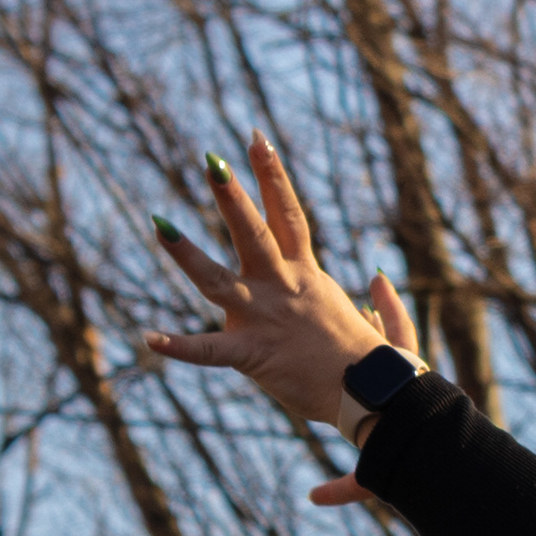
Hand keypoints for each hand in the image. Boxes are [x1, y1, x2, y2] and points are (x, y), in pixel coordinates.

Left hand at [142, 132, 417, 506]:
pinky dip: (179, 346)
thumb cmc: (380, 367)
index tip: (255, 139)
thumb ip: (382, 302)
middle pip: (255, 231)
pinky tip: (149, 338)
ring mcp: (266, 319)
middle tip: (209, 159)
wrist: (374, 396)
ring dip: (187, 253)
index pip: (289, 215)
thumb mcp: (386, 325)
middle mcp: (284, 287)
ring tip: (160, 224)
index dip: (271, 175)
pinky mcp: (254, 355)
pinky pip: (210, 351)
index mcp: (309, 276)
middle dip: (232, 194)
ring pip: (218, 279)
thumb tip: (377, 279)